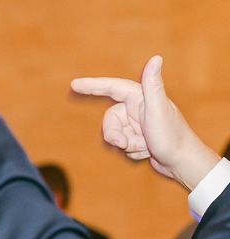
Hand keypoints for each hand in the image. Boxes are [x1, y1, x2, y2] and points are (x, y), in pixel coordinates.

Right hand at [71, 56, 220, 190]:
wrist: (182, 162)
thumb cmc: (172, 136)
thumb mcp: (158, 110)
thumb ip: (153, 85)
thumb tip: (156, 58)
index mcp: (142, 98)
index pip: (112, 88)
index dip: (93, 86)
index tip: (74, 84)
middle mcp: (138, 108)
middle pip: (109, 119)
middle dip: (114, 134)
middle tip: (125, 144)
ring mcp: (137, 124)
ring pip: (114, 134)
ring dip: (126, 145)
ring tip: (144, 148)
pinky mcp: (138, 138)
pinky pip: (122, 145)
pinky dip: (132, 152)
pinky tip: (147, 152)